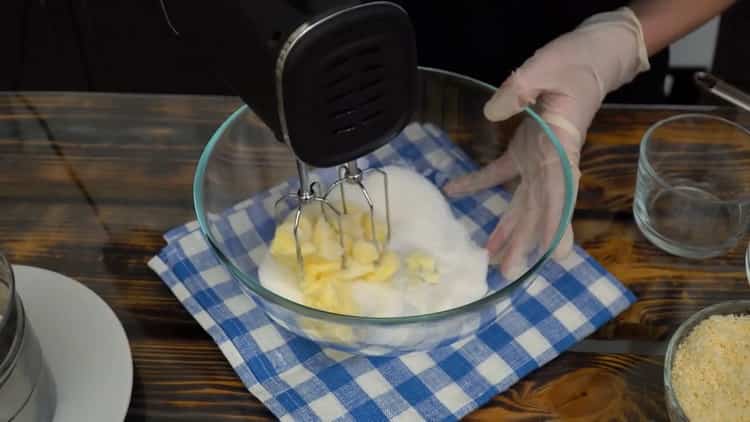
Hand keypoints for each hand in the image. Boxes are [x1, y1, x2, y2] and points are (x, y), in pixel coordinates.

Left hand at [444, 7, 649, 277]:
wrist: (590, 55)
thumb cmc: (574, 61)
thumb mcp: (547, 67)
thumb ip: (519, 89)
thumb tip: (491, 114)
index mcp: (563, 145)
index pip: (562, 190)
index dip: (557, 224)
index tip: (554, 256)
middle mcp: (552, 161)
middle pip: (539, 209)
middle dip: (525, 242)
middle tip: (507, 272)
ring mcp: (539, 158)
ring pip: (521, 201)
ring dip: (506, 229)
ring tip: (489, 257)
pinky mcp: (524, 149)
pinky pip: (500, 172)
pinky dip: (477, 183)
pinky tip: (454, 191)